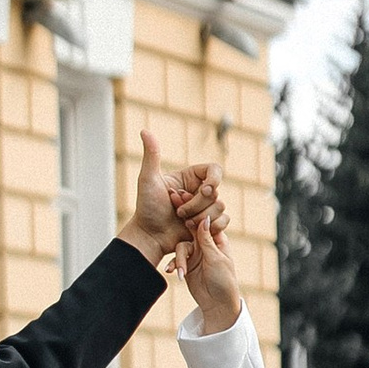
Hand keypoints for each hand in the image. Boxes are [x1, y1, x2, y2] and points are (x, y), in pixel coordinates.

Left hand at [119, 131, 221, 264]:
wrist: (149, 237)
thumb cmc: (146, 208)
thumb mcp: (148, 179)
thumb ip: (151, 155)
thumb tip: (144, 130)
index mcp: (190, 177)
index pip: (215, 170)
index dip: (214, 180)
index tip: (203, 189)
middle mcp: (200, 191)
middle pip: (216, 193)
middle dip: (196, 205)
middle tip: (177, 210)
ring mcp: (205, 208)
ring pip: (220, 208)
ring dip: (199, 217)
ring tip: (182, 221)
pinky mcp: (209, 224)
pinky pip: (223, 222)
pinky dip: (209, 228)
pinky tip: (192, 230)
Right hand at [182, 207, 241, 331]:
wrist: (218, 305)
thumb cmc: (224, 281)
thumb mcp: (216, 259)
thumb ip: (206, 240)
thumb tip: (204, 217)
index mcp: (217, 240)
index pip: (205, 221)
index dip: (194, 210)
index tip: (182, 198)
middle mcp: (206, 244)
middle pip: (190, 228)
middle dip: (181, 220)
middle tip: (171, 206)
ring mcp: (196, 254)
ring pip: (181, 247)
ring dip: (179, 259)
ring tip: (180, 271)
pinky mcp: (187, 265)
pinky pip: (177, 260)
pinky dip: (175, 265)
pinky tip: (171, 271)